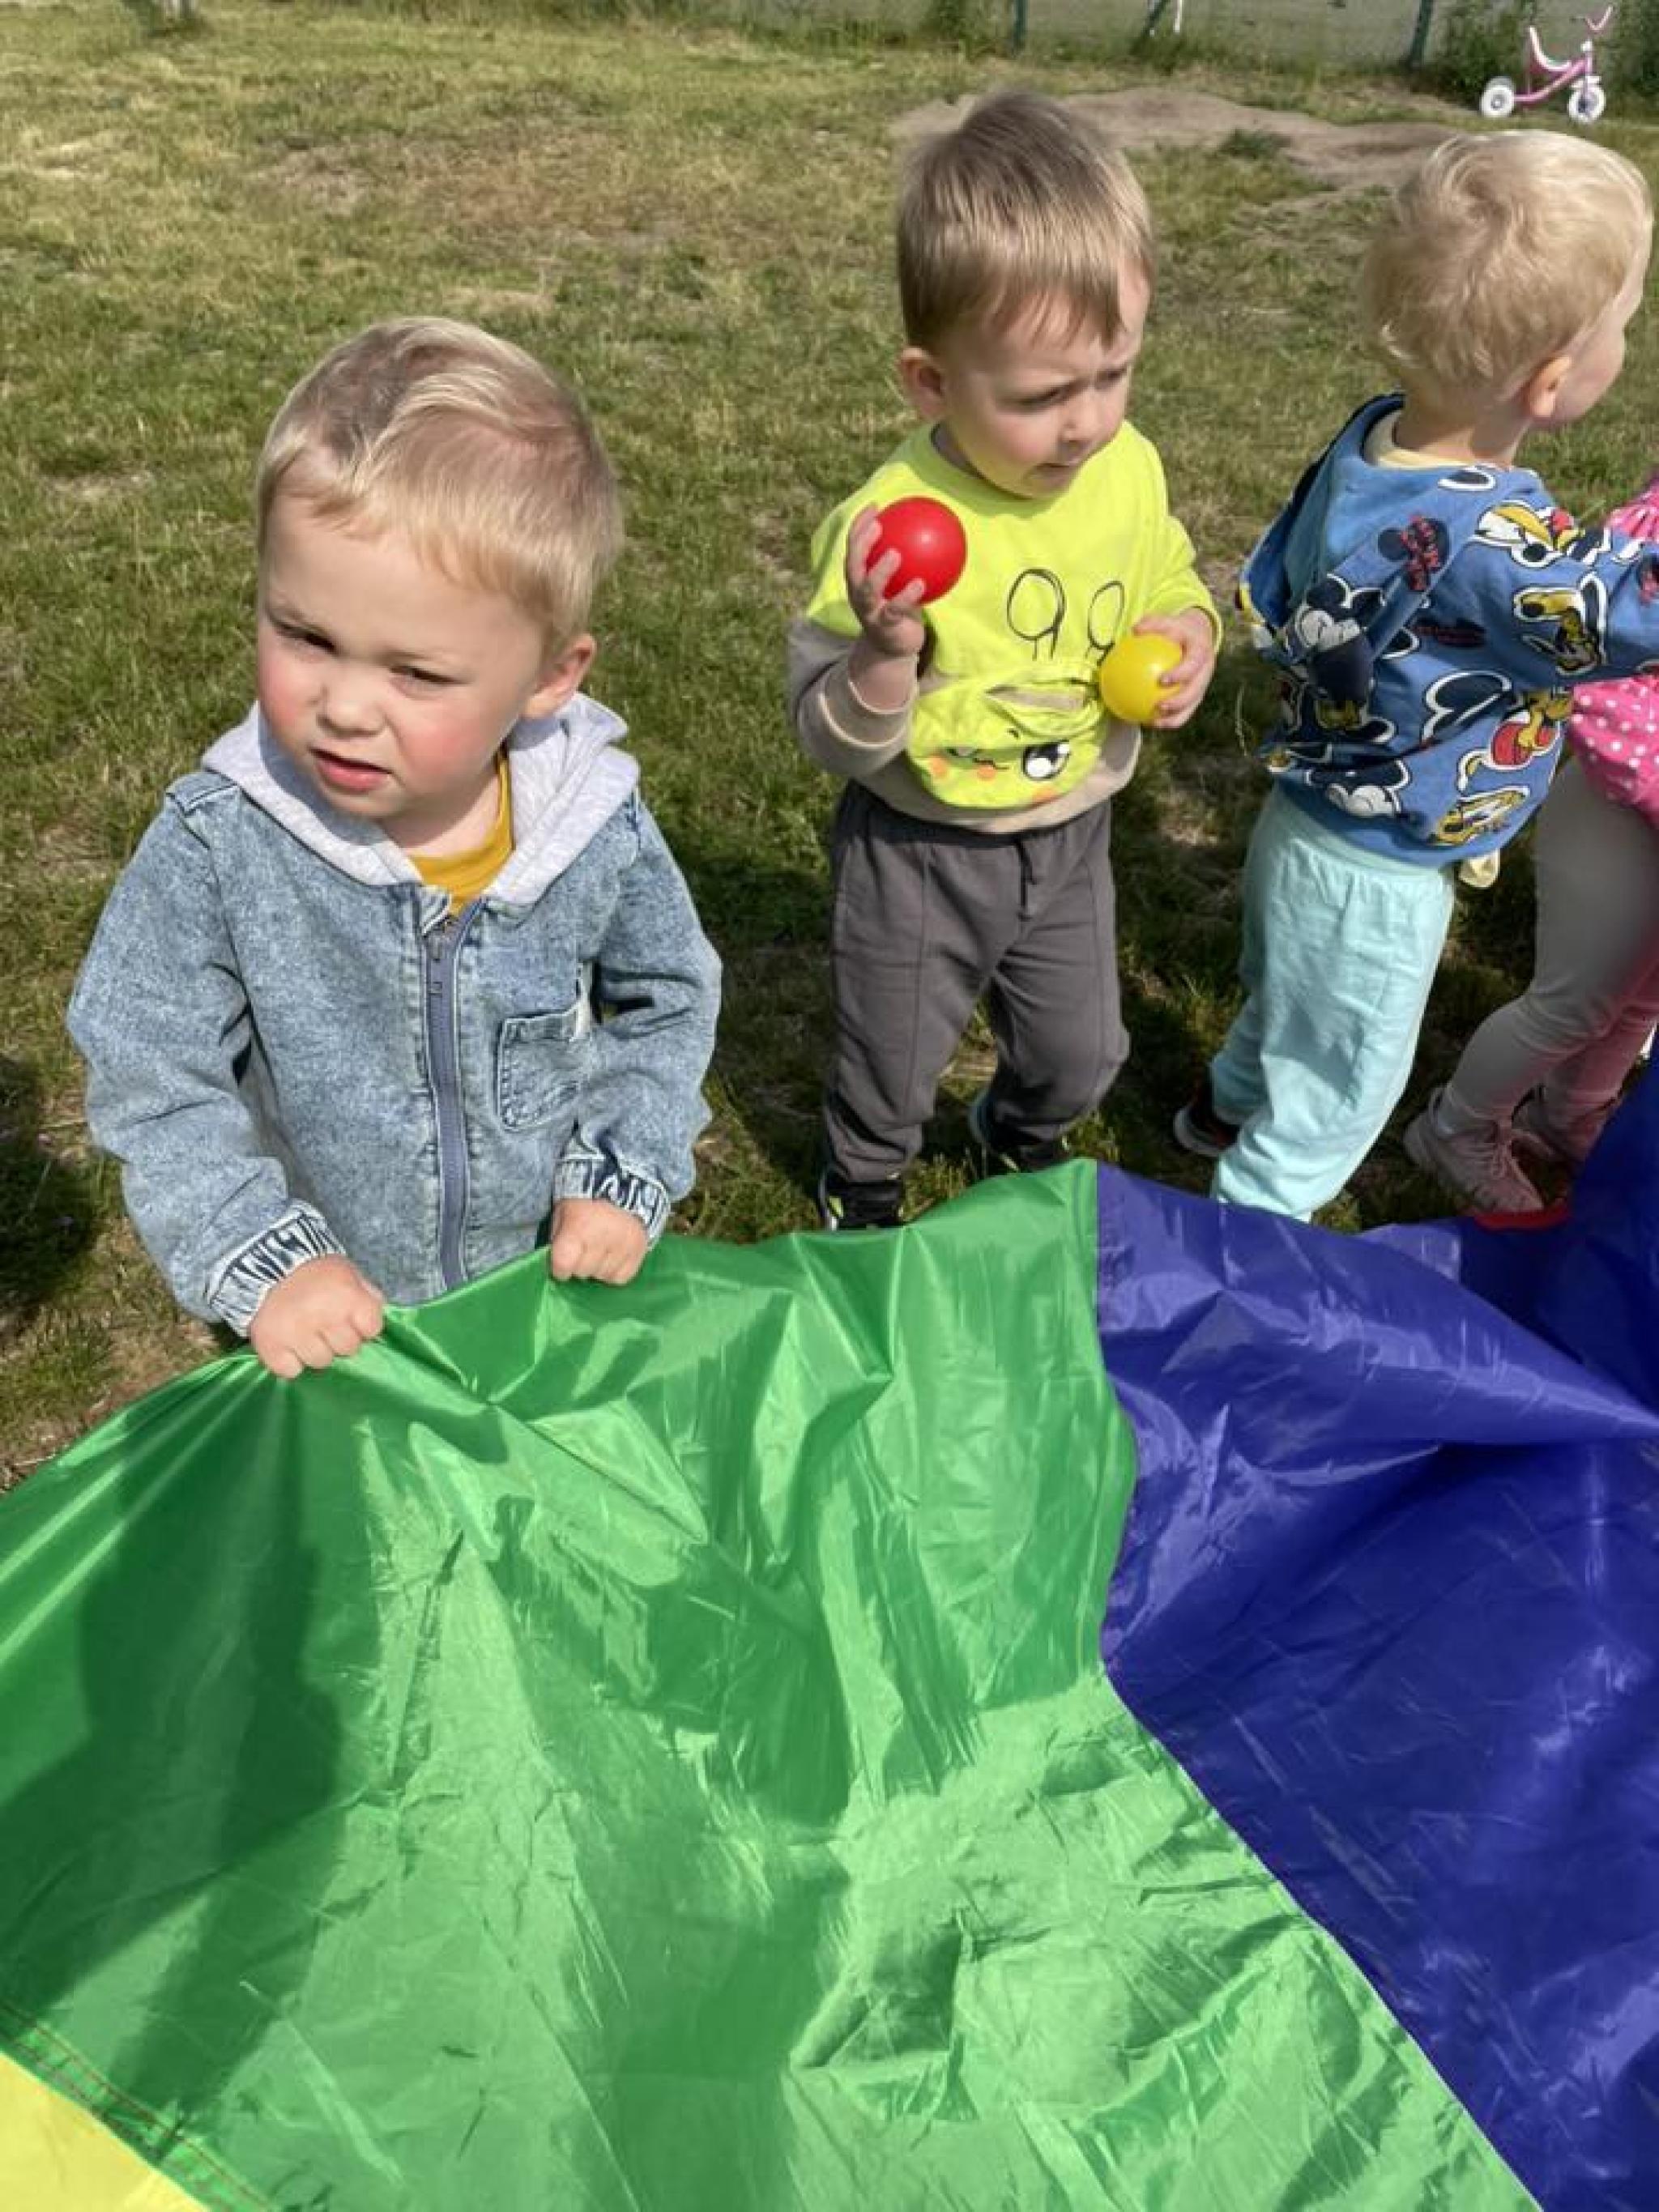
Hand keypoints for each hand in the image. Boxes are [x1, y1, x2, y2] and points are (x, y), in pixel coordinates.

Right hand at [248, 1255, 384, 1378]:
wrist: (263, 1264)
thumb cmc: (313, 1271)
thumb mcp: (348, 1272)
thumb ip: (368, 1296)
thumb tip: (375, 1324)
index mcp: (349, 1297)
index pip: (372, 1329)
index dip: (363, 1324)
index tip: (349, 1316)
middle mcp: (325, 1318)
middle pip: (348, 1349)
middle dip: (339, 1338)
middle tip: (324, 1322)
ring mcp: (297, 1335)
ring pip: (321, 1362)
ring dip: (314, 1350)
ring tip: (304, 1330)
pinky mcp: (271, 1348)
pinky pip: (291, 1371)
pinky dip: (289, 1361)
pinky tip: (288, 1343)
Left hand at [548, 1197, 648, 1285]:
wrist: (623, 1189)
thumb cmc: (584, 1204)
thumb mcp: (562, 1215)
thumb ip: (558, 1240)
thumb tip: (557, 1266)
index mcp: (578, 1227)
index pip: (563, 1264)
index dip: (559, 1268)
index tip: (562, 1263)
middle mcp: (602, 1238)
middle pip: (582, 1272)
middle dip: (579, 1265)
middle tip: (583, 1251)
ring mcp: (623, 1247)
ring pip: (602, 1276)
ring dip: (597, 1268)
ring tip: (599, 1251)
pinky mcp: (638, 1252)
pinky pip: (620, 1278)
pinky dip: (613, 1272)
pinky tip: (612, 1258)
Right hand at [845, 504, 928, 665]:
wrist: (892, 650)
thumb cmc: (898, 609)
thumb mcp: (899, 582)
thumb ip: (907, 561)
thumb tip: (927, 531)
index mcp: (858, 579)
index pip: (853, 547)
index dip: (860, 526)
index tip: (876, 507)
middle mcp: (858, 593)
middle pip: (853, 565)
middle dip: (861, 544)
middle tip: (878, 526)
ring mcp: (868, 611)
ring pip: (868, 588)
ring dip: (880, 570)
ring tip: (895, 554)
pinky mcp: (884, 627)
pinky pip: (895, 610)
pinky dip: (906, 596)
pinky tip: (921, 583)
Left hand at [1134, 608, 1217, 729]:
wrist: (1197, 636)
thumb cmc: (1176, 629)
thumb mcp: (1167, 621)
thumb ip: (1152, 624)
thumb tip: (1134, 630)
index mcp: (1202, 651)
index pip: (1193, 664)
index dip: (1181, 674)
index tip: (1162, 681)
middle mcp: (1206, 670)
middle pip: (1196, 691)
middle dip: (1179, 702)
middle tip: (1159, 707)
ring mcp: (1203, 684)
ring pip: (1192, 705)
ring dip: (1175, 717)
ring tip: (1154, 723)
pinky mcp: (1198, 695)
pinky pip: (1185, 710)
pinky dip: (1170, 719)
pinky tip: (1149, 723)